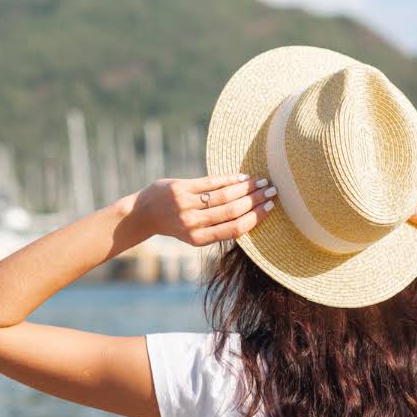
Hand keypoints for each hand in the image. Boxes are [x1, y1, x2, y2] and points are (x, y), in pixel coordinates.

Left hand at [130, 173, 276, 247]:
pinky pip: (210, 182)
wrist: (143, 213)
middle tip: (272, 191)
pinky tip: (243, 177)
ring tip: (261, 182)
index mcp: (199, 239)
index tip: (271, 208)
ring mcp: (186, 205)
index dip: (256, 218)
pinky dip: (229, 179)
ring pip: (223, 195)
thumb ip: (217, 228)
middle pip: (232, 210)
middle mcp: (193, 223)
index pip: (235, 229)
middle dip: (256, 200)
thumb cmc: (175, 224)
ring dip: (246, 188)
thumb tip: (250, 217)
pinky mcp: (180, 188)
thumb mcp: (194, 234)